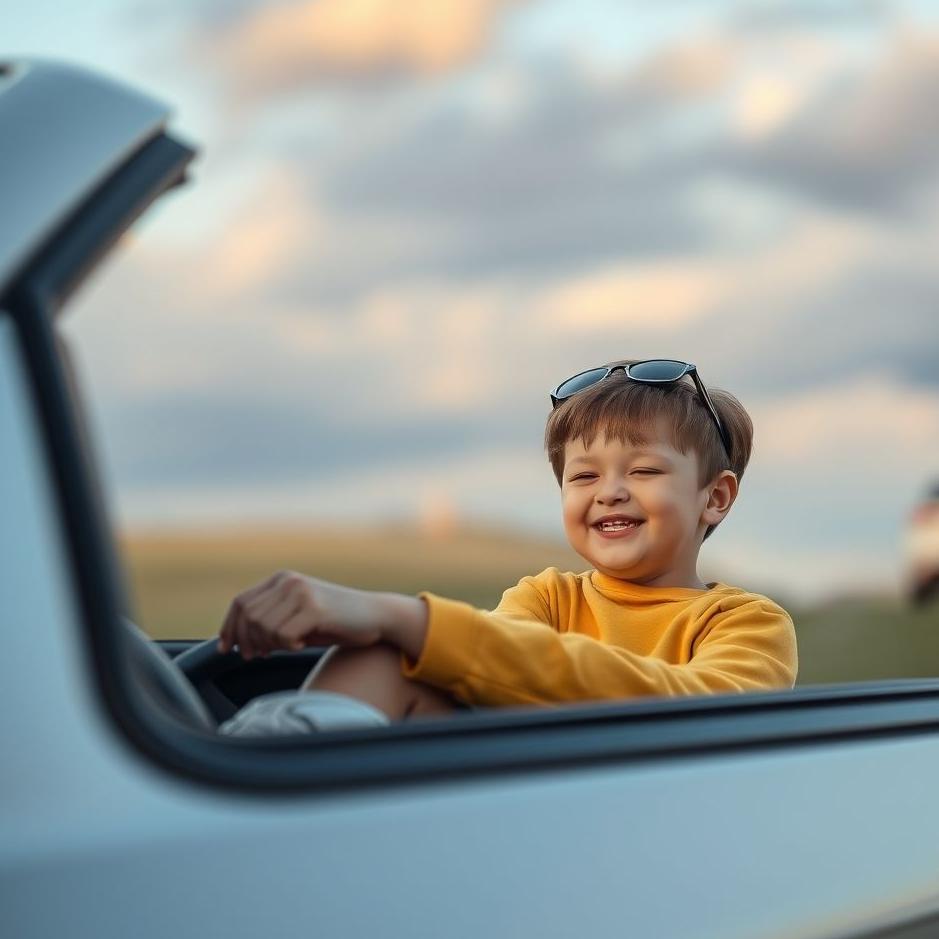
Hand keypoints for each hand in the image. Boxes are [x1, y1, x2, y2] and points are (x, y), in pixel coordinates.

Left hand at [217, 570, 427, 659]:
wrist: (376, 616)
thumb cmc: (336, 622)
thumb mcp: (297, 617)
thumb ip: (270, 622)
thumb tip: (236, 643)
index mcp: (282, 579)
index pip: (240, 603)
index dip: (229, 628)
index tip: (226, 649)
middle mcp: (289, 581)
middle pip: (248, 617)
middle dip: (248, 642)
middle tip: (260, 656)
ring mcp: (302, 592)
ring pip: (264, 627)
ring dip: (271, 645)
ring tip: (289, 647)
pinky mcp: (315, 608)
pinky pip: (284, 635)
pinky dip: (289, 646)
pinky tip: (303, 645)